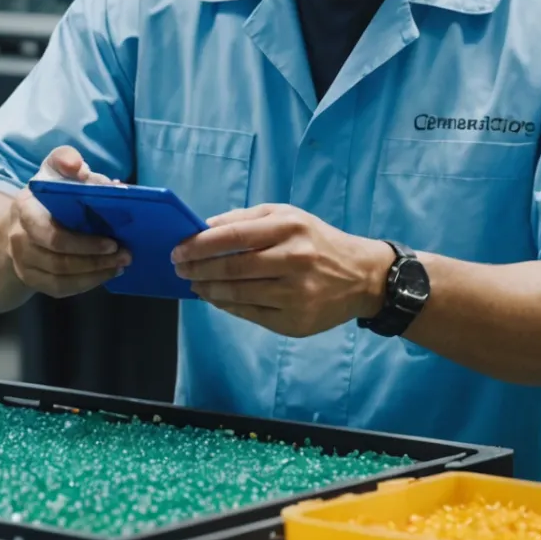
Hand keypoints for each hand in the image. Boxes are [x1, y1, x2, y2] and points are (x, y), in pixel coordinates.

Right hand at [5, 146, 130, 298]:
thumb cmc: (46, 195)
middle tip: (125, 254)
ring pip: (60, 278)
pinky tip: (105, 274)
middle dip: (95, 259)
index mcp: (24, 208)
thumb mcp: (52, 170)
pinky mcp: (31, 279)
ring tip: (121, 265)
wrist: (19, 224)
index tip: (112, 240)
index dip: (82, 242)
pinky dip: (85, 283)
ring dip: (95, 273)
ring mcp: (22, 262)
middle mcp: (18, 238)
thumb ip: (65, 160)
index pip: (49, 232)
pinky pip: (59, 289)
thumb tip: (84, 171)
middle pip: (57, 258)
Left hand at [171, 203, 393, 337]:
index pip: (233, 235)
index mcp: (290, 228)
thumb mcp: (287, 216)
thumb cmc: (316, 241)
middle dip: (197, 269)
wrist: (362, 277)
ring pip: (237, 294)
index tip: (178, 249)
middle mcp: (295, 259)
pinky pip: (250, 314)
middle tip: (179, 268)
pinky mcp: (296, 322)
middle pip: (232, 267)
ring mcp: (296, 294)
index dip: (199, 245)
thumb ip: (244, 219)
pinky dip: (226, 305)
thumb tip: (201, 229)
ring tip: (194, 284)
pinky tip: (215, 297)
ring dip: (208, 290)